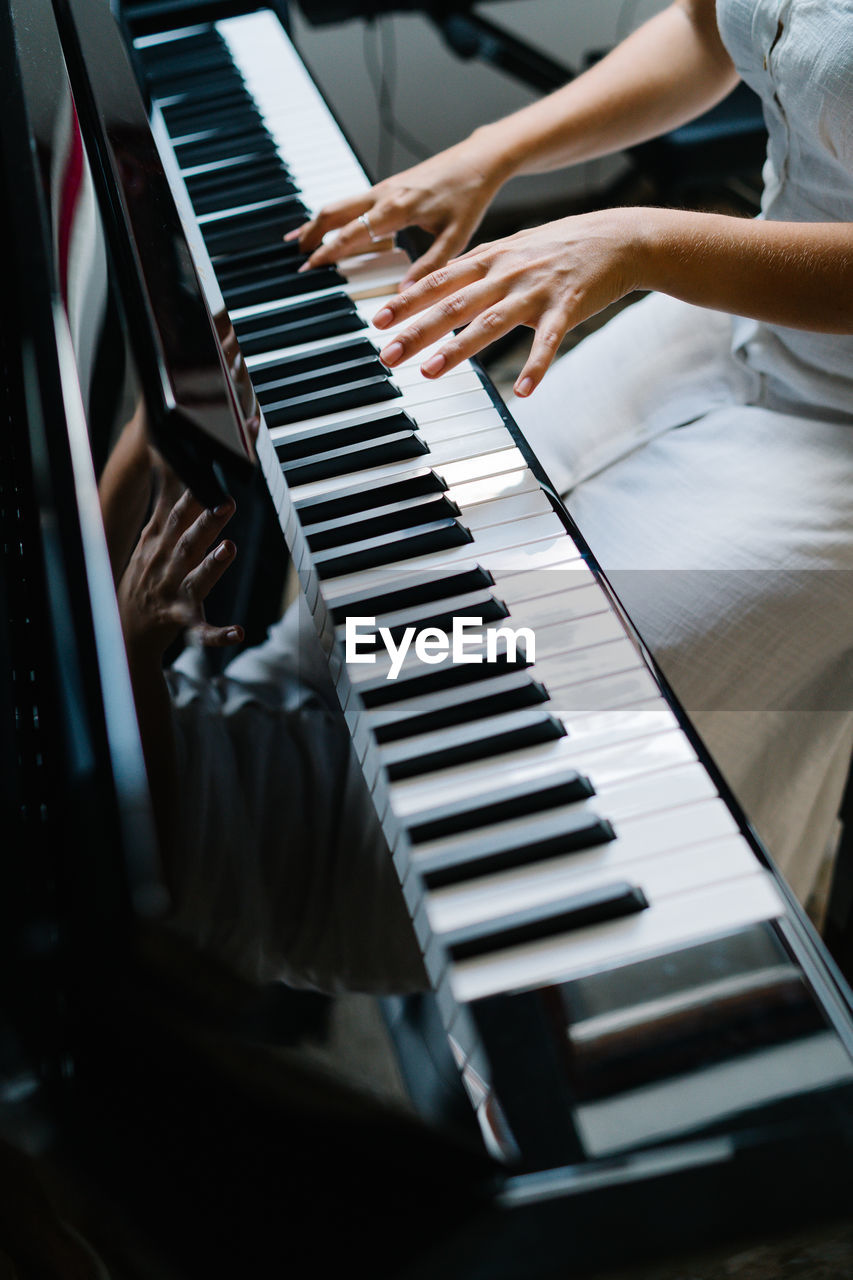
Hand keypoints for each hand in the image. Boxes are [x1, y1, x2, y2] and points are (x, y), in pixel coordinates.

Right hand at [117, 466, 244, 667]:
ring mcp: (172, 593)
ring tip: (229, 548)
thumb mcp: (150, 539)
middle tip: (227, 501)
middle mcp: (165, 565)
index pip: (176, 511)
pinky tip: (238, 633)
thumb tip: (175, 469)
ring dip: (211, 565)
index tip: (209, 469)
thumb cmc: (145, 576)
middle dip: (206, 520)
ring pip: (195, 578)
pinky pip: (201, 630)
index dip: (193, 491)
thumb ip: (166, 507)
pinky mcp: (180, 620)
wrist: (124, 628)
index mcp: (158, 543)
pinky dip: (218, 633)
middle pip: (187, 539)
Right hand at [286, 135, 505, 288]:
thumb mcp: (455, 237)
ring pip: (339, 204)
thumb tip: (406, 294)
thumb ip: (430, 267)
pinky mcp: (387, 186)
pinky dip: (334, 215)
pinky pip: (352, 202)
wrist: (477, 160)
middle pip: (334, 213)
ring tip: (299, 241)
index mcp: (397, 208)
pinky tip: (329, 226)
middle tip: (295, 257)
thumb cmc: (469, 195)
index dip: (328, 251)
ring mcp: (383, 188)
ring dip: (316, 222)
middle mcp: (384, 195)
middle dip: (311, 234)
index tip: (311, 266)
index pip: (352, 233)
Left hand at [373, 207, 638, 395]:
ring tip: (431, 372)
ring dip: (458, 349)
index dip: (407, 302)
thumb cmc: (561, 247)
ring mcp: (537, 291)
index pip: (439, 281)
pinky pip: (548, 342)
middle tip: (388, 354)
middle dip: (417, 330)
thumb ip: (475, 269)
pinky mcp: (568, 308)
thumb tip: (437, 285)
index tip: (379, 322)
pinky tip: (524, 392)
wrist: (618, 238)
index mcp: (491, 258)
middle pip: (454, 304)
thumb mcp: (512, 248)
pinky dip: (536, 366)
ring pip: (490, 322)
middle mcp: (508, 272)